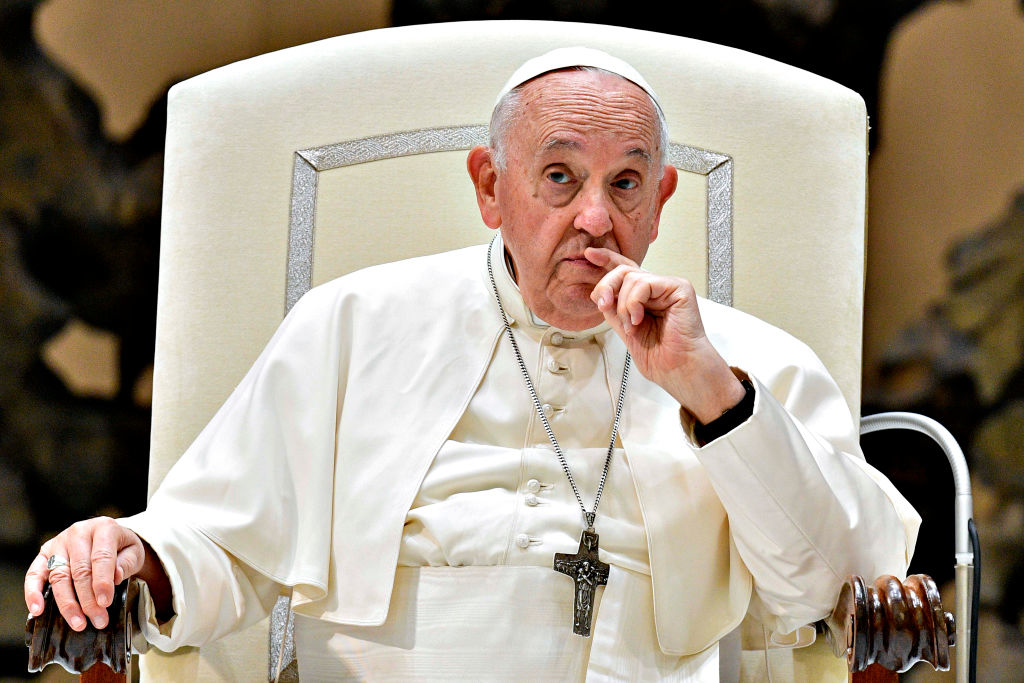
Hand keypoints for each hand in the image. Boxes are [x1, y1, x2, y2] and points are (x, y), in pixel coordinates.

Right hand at [24, 517, 146, 630]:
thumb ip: (126, 563)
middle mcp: (78, 532)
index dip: (102, 582)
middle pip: (80, 570)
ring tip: (78, 623)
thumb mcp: (133, 551)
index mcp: (103, 527)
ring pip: (59, 576)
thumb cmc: (122, 547)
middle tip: (98, 620)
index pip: (101, 557)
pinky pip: (34, 574)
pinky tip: (37, 610)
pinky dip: (33, 592)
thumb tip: (116, 577)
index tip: (105, 602)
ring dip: (67, 603)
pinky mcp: (45, 554)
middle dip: (88, 599)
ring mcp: (59, 542)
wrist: (109, 538)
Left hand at [586, 247, 744, 423]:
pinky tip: (639, 319)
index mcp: (645, 297)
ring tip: (631, 325)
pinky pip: (644, 283)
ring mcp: (668, 286)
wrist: (678, 369)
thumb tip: (600, 294)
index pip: (625, 270)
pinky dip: (634, 302)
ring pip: (630, 277)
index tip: (589, 255)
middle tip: (603, 305)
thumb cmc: (660, 357)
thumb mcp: (626, 329)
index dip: (607, 259)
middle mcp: (657, 289)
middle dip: (606, 286)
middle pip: (623, 270)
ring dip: (623, 305)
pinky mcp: (679, 287)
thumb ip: (614, 309)